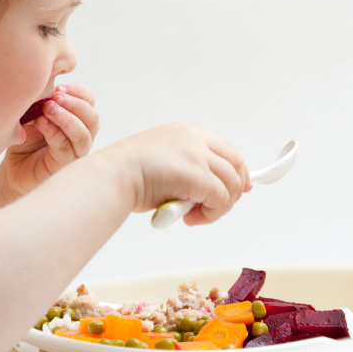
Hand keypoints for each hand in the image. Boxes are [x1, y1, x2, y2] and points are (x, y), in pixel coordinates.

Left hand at [0, 84, 99, 201]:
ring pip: (84, 133)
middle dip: (75, 103)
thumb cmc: (25, 140)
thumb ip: (42, 99)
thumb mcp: (33, 113)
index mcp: (78, 119)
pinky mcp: (63, 165)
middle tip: (55, 96)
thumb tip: (48, 81)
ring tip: (48, 108)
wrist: (13, 169)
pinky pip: (65, 146)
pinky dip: (54, 131)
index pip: (89, 101)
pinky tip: (41, 123)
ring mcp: (75, 152)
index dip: (79, 92)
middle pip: (92, 117)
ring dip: (67, 117)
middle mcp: (82, 136)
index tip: (59, 87)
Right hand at [96, 122, 251, 225]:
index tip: (238, 189)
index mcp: (185, 133)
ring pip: (231, 185)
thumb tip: (209, 189)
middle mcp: (195, 139)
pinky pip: (220, 199)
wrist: (113, 176)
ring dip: (218, 207)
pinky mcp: (198, 177)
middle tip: (215, 210)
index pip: (224, 150)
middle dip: (231, 192)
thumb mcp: (162, 161)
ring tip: (195, 216)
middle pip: (235, 166)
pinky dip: (211, 214)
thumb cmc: (127, 174)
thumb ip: (186, 167)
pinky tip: (191, 219)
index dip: (236, 172)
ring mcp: (198, 156)